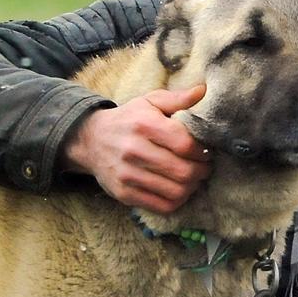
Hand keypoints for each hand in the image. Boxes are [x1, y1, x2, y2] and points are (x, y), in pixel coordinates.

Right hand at [63, 82, 211, 212]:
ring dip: (192, 187)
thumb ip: (177, 98)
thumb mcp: (149, 102)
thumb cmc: (128, 119)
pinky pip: (162, 206)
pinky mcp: (124, 194)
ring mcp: (127, 175)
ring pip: (176, 191)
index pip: (185, 144)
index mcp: (144, 124)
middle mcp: (134, 150)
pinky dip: (177, 201)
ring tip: (193, 179)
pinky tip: (178, 190)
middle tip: (204, 167)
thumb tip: (203, 90)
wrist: (91, 140)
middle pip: (183, 171)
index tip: (206, 151)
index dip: (203, 151)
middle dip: (202, 171)